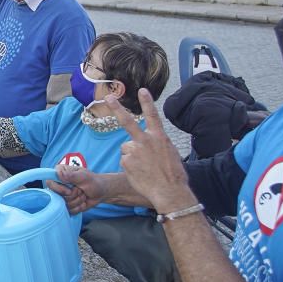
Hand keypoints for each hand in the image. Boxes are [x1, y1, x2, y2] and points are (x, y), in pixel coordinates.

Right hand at [47, 165, 108, 214]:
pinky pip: (69, 210)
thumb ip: (71, 175)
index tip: (69, 191)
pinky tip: (83, 202)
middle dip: (72, 195)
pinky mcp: (66, 205)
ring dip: (77, 201)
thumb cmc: (93, 181)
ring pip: (64, 204)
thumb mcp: (84, 177)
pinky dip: (78, 207)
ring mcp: (62, 196)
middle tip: (81, 190)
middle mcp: (58, 184)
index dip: (59, 189)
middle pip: (57, 196)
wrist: (101, 192)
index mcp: (60, 173)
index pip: (50, 182)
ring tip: (83, 195)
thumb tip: (59, 173)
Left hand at [108, 90, 194, 212]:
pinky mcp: (126, 161)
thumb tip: (151, 145)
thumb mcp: (171, 154)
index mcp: (159, 137)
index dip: (147, 102)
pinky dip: (130, 166)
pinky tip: (139, 173)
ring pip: (126, 148)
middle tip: (108, 98)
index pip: (152, 115)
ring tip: (143, 167)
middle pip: (127, 121)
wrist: (169, 191)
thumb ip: (158, 145)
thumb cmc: (174, 175)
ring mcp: (134, 150)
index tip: (142, 90)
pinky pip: (125, 161)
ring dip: (131, 155)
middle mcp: (145, 140)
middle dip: (117, 108)